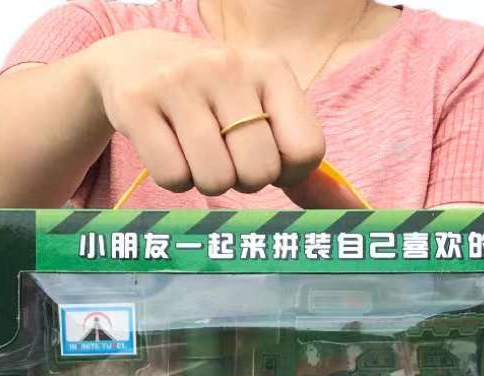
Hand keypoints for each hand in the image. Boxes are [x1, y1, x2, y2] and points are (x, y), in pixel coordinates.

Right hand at [87, 31, 324, 196]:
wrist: (134, 60)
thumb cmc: (214, 100)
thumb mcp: (263, 110)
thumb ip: (303, 158)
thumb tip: (349, 207)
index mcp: (271, 69)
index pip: (307, 151)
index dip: (287, 172)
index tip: (265, 156)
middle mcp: (229, 66)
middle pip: (259, 173)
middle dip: (242, 180)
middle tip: (224, 154)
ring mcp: (180, 81)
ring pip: (214, 179)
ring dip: (206, 182)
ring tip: (195, 150)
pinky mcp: (137, 101)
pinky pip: (172, 178)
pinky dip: (173, 179)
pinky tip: (167, 147)